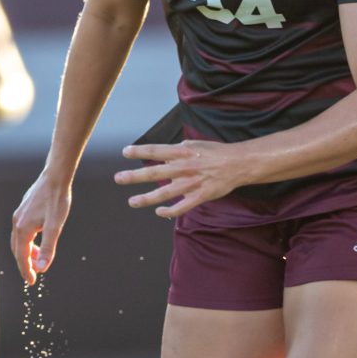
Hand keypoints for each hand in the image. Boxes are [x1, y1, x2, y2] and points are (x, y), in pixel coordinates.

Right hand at [10, 168, 72, 285]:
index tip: (32, 283)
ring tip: (38, 259)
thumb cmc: (57, 201)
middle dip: (24, 264)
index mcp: (23, 229)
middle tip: (34, 275)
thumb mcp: (55, 227)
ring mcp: (18, 216)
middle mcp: (17, 223)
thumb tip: (42, 268)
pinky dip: (27, 241)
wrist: (55, 178)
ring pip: (18, 240)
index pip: (22, 256)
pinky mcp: (23, 210)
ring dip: (26, 252)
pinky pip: (20, 232)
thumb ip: (48, 249)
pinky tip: (37, 241)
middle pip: (17, 250)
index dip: (26, 271)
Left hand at [114, 139, 250, 219]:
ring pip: (165, 193)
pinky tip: (158, 212)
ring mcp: (191, 183)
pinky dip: (169, 211)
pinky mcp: (200, 196)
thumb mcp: (193, 145)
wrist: (238, 164)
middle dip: (134, 176)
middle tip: (118, 178)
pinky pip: (181, 206)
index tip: (125, 152)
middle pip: (155, 173)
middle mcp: (184, 167)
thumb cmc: (214, 152)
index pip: (156, 151)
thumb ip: (176, 151)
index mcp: (182, 152)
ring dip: (146, 199)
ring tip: (131, 202)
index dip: (139, 151)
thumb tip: (160, 156)